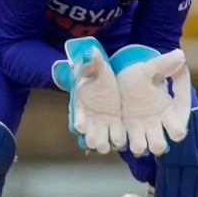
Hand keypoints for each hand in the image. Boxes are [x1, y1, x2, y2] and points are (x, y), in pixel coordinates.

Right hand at [51, 37, 124, 154]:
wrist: (111, 79)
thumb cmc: (99, 73)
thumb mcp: (97, 66)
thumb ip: (94, 61)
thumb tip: (92, 50)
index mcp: (80, 101)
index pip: (77, 112)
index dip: (79, 120)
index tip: (81, 126)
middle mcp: (88, 115)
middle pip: (87, 129)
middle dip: (89, 135)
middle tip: (93, 141)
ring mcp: (100, 121)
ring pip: (99, 135)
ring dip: (101, 141)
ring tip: (104, 146)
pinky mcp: (113, 124)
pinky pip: (114, 134)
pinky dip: (115, 138)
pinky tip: (120, 142)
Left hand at [111, 45, 192, 156]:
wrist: (116, 78)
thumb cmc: (138, 74)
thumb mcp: (149, 68)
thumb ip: (164, 64)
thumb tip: (181, 55)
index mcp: (167, 111)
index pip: (178, 127)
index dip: (178, 129)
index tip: (175, 128)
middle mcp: (155, 124)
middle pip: (160, 143)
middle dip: (158, 144)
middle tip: (153, 139)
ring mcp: (138, 130)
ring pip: (141, 146)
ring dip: (139, 145)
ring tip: (134, 140)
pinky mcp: (122, 131)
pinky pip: (122, 142)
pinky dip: (120, 142)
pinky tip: (117, 135)